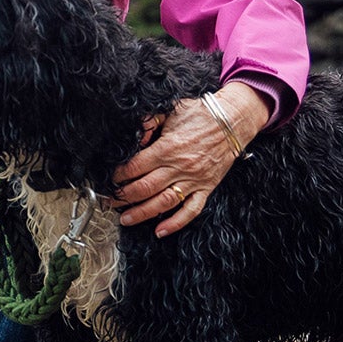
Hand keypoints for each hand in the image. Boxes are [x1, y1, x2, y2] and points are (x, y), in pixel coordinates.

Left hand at [112, 82, 270, 237]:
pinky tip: (160, 231)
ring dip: (142, 213)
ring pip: (163, 202)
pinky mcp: (206, 187)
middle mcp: (179, 167)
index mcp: (167, 148)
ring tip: (125, 219)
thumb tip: (134, 136)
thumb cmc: (201, 114)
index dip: (119, 175)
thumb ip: (149, 122)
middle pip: (144, 188)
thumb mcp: (171, 111)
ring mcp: (193, 180)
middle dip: (123, 197)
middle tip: (109, 202)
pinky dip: (175, 223)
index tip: (110, 179)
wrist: (232, 120)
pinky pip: (191, 210)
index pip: (135, 167)